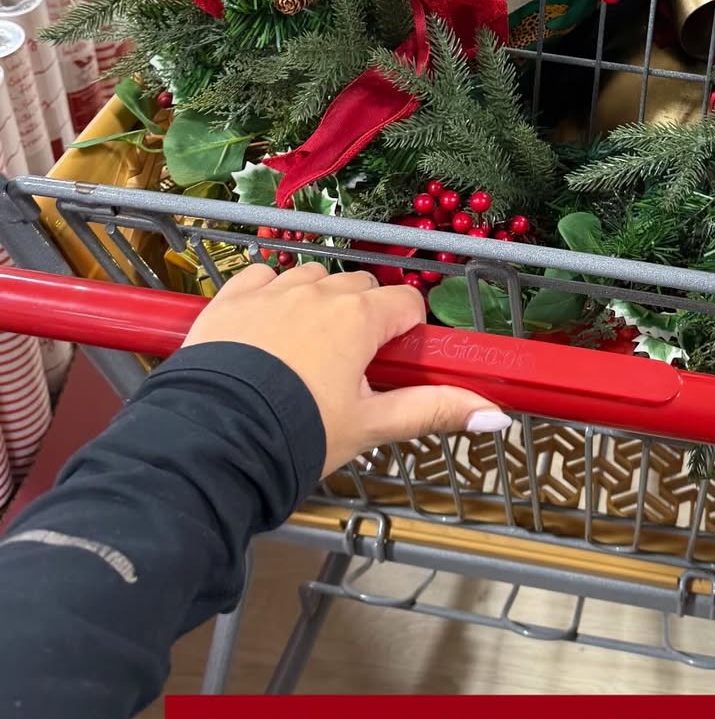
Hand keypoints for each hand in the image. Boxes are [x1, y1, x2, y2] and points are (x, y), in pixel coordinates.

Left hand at [183, 263, 509, 472]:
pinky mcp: (231, 298)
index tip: (394, 361)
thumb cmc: (297, 432)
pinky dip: (271, 294)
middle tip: (353, 365)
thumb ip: (432, 410)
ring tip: (308, 349)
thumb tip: (495, 412)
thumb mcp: (370, 426)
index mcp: (358, 318)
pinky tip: (267, 329)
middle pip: (360, 287)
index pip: (405, 304)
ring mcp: (271, 290)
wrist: (214, 441)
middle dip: (364, 316)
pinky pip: (261, 277)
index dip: (405, 331)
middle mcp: (317, 291)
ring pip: (311, 277)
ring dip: (318, 301)